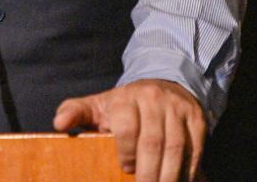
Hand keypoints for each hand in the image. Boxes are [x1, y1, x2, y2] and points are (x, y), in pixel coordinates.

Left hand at [54, 79, 206, 181]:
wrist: (165, 84)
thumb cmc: (126, 105)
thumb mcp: (99, 105)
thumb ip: (76, 112)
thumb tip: (58, 124)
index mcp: (127, 97)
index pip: (127, 127)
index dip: (126, 153)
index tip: (125, 169)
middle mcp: (154, 100)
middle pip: (153, 143)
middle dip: (148, 174)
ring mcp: (178, 109)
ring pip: (176, 148)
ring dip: (169, 177)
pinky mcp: (197, 120)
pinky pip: (196, 149)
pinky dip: (190, 171)